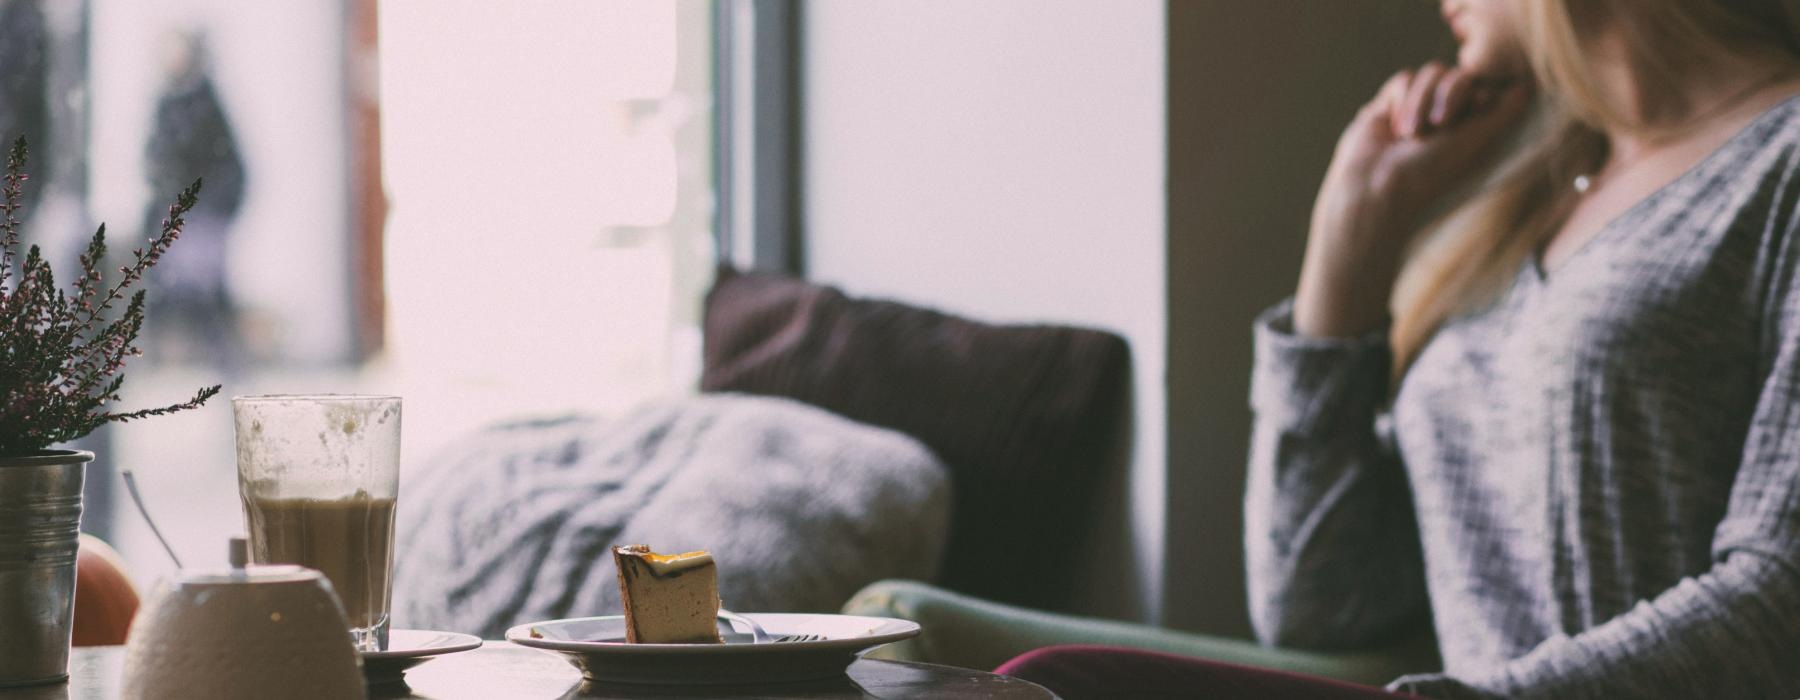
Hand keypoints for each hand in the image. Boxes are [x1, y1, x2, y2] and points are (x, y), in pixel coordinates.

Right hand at [1294, 62, 1532, 337]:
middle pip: (1460, 74)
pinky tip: (1393, 129)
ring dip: (1422, 101)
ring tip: (1411, 135)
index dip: (1480, 92)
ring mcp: (1418, 107)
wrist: (1375, 185)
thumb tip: (1528, 86)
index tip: (1476, 111)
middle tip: (1440, 124)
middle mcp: (1448, 114)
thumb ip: (1503, 113)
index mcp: (1472, 126)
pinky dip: (1401, 101)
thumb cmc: (1430, 172)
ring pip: (1432, 72)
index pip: (1486, 86)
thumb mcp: (1475, 142)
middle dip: (1450, 94)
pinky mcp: (1391, 103)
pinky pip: (1404, 79)